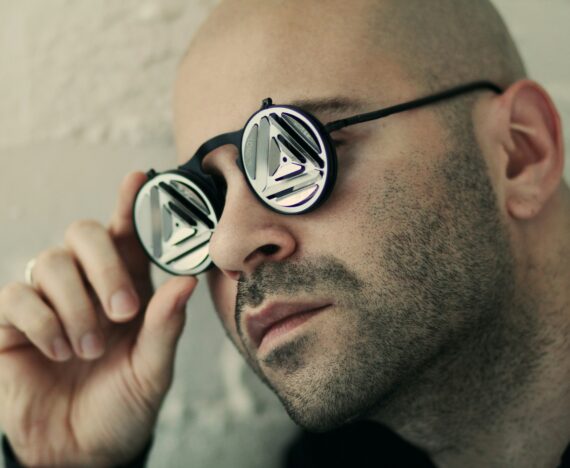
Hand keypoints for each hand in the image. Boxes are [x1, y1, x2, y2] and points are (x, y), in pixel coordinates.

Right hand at [0, 172, 196, 466]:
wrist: (81, 451)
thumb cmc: (123, 405)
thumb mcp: (153, 369)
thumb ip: (166, 325)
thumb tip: (187, 280)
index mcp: (127, 288)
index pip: (127, 235)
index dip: (132, 203)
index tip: (141, 176)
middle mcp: (86, 284)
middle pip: (84, 233)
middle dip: (105, 267)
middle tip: (122, 312)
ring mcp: (47, 299)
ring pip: (49, 261)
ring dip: (74, 305)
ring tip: (88, 349)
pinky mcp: (10, 321)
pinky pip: (16, 296)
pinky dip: (42, 320)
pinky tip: (59, 350)